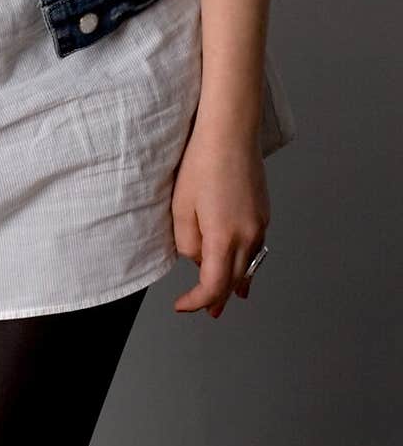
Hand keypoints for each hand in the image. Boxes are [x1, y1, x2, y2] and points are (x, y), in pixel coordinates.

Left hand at [170, 119, 269, 318]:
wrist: (231, 132)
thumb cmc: (202, 163)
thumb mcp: (181, 207)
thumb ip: (188, 242)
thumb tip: (198, 258)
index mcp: (224, 238)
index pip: (213, 287)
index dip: (197, 302)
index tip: (183, 305)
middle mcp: (248, 236)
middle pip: (234, 281)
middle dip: (220, 299)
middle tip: (210, 313)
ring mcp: (260, 224)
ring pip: (249, 265)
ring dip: (237, 282)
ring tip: (232, 297)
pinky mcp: (264, 212)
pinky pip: (256, 247)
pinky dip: (247, 261)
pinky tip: (243, 264)